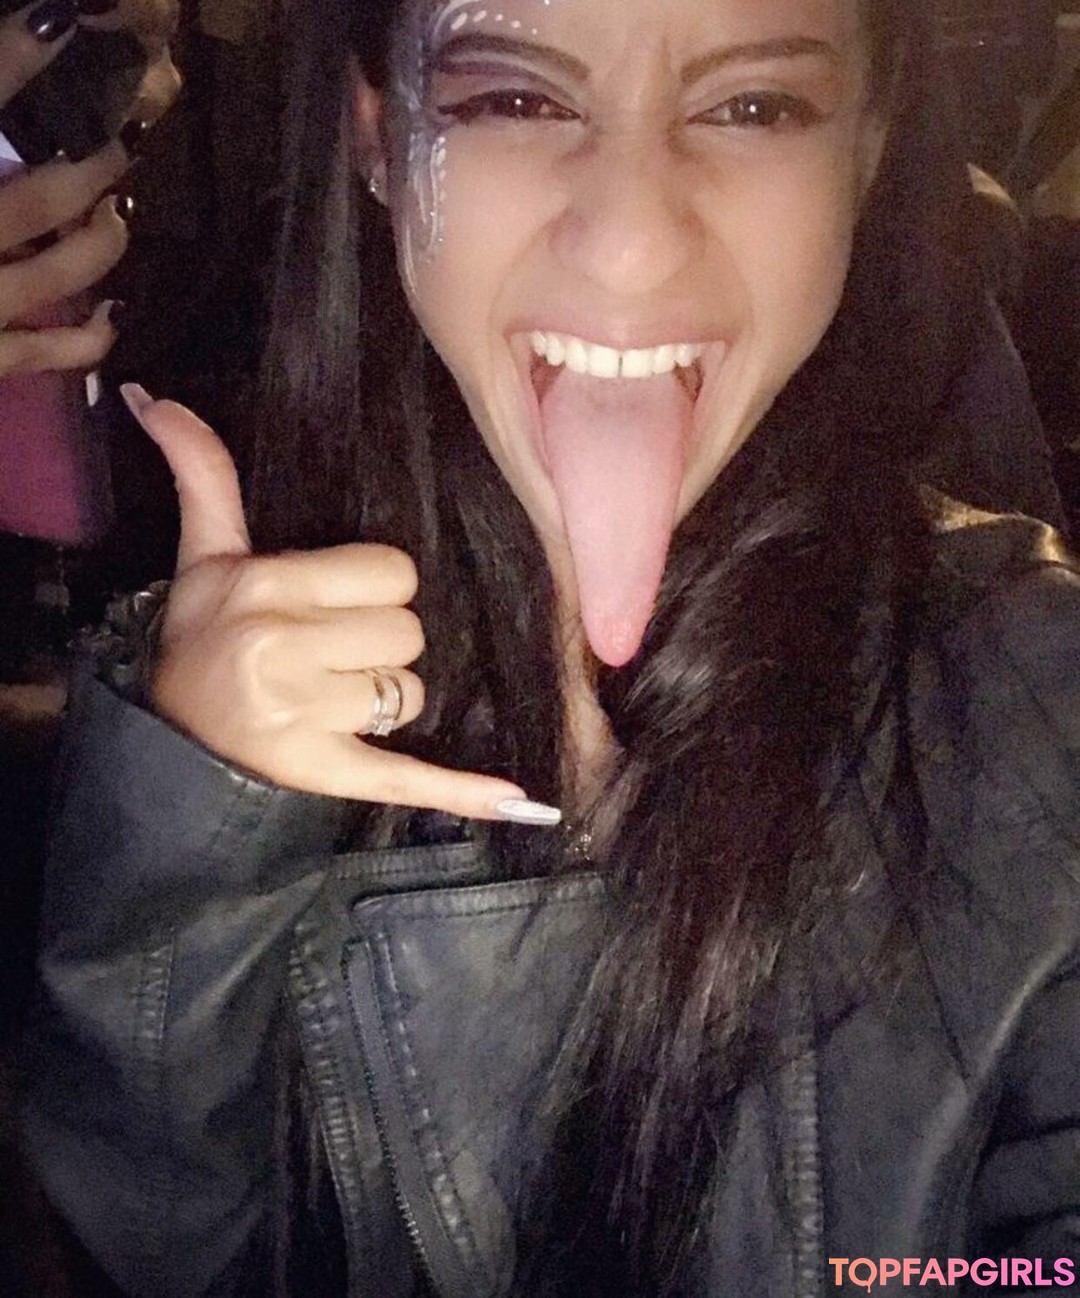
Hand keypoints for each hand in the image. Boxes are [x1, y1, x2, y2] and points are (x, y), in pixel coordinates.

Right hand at [0, 0, 181, 376]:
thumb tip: (23, 36)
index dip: (16, 56)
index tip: (64, 18)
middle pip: (39, 201)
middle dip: (91, 166)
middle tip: (121, 137)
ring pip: (60, 271)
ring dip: (103, 237)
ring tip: (119, 207)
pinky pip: (53, 351)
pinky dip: (93, 334)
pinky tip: (115, 311)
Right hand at [122, 386, 557, 824]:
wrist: (171, 742)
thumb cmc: (200, 642)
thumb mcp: (202, 557)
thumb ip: (201, 474)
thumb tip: (152, 394)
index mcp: (265, 587)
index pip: (392, 573)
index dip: (374, 590)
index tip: (333, 607)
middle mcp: (282, 650)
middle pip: (408, 632)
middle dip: (380, 644)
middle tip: (329, 657)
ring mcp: (303, 716)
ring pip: (412, 693)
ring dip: (387, 697)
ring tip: (330, 700)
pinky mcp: (326, 770)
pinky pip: (408, 775)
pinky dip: (462, 790)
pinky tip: (515, 798)